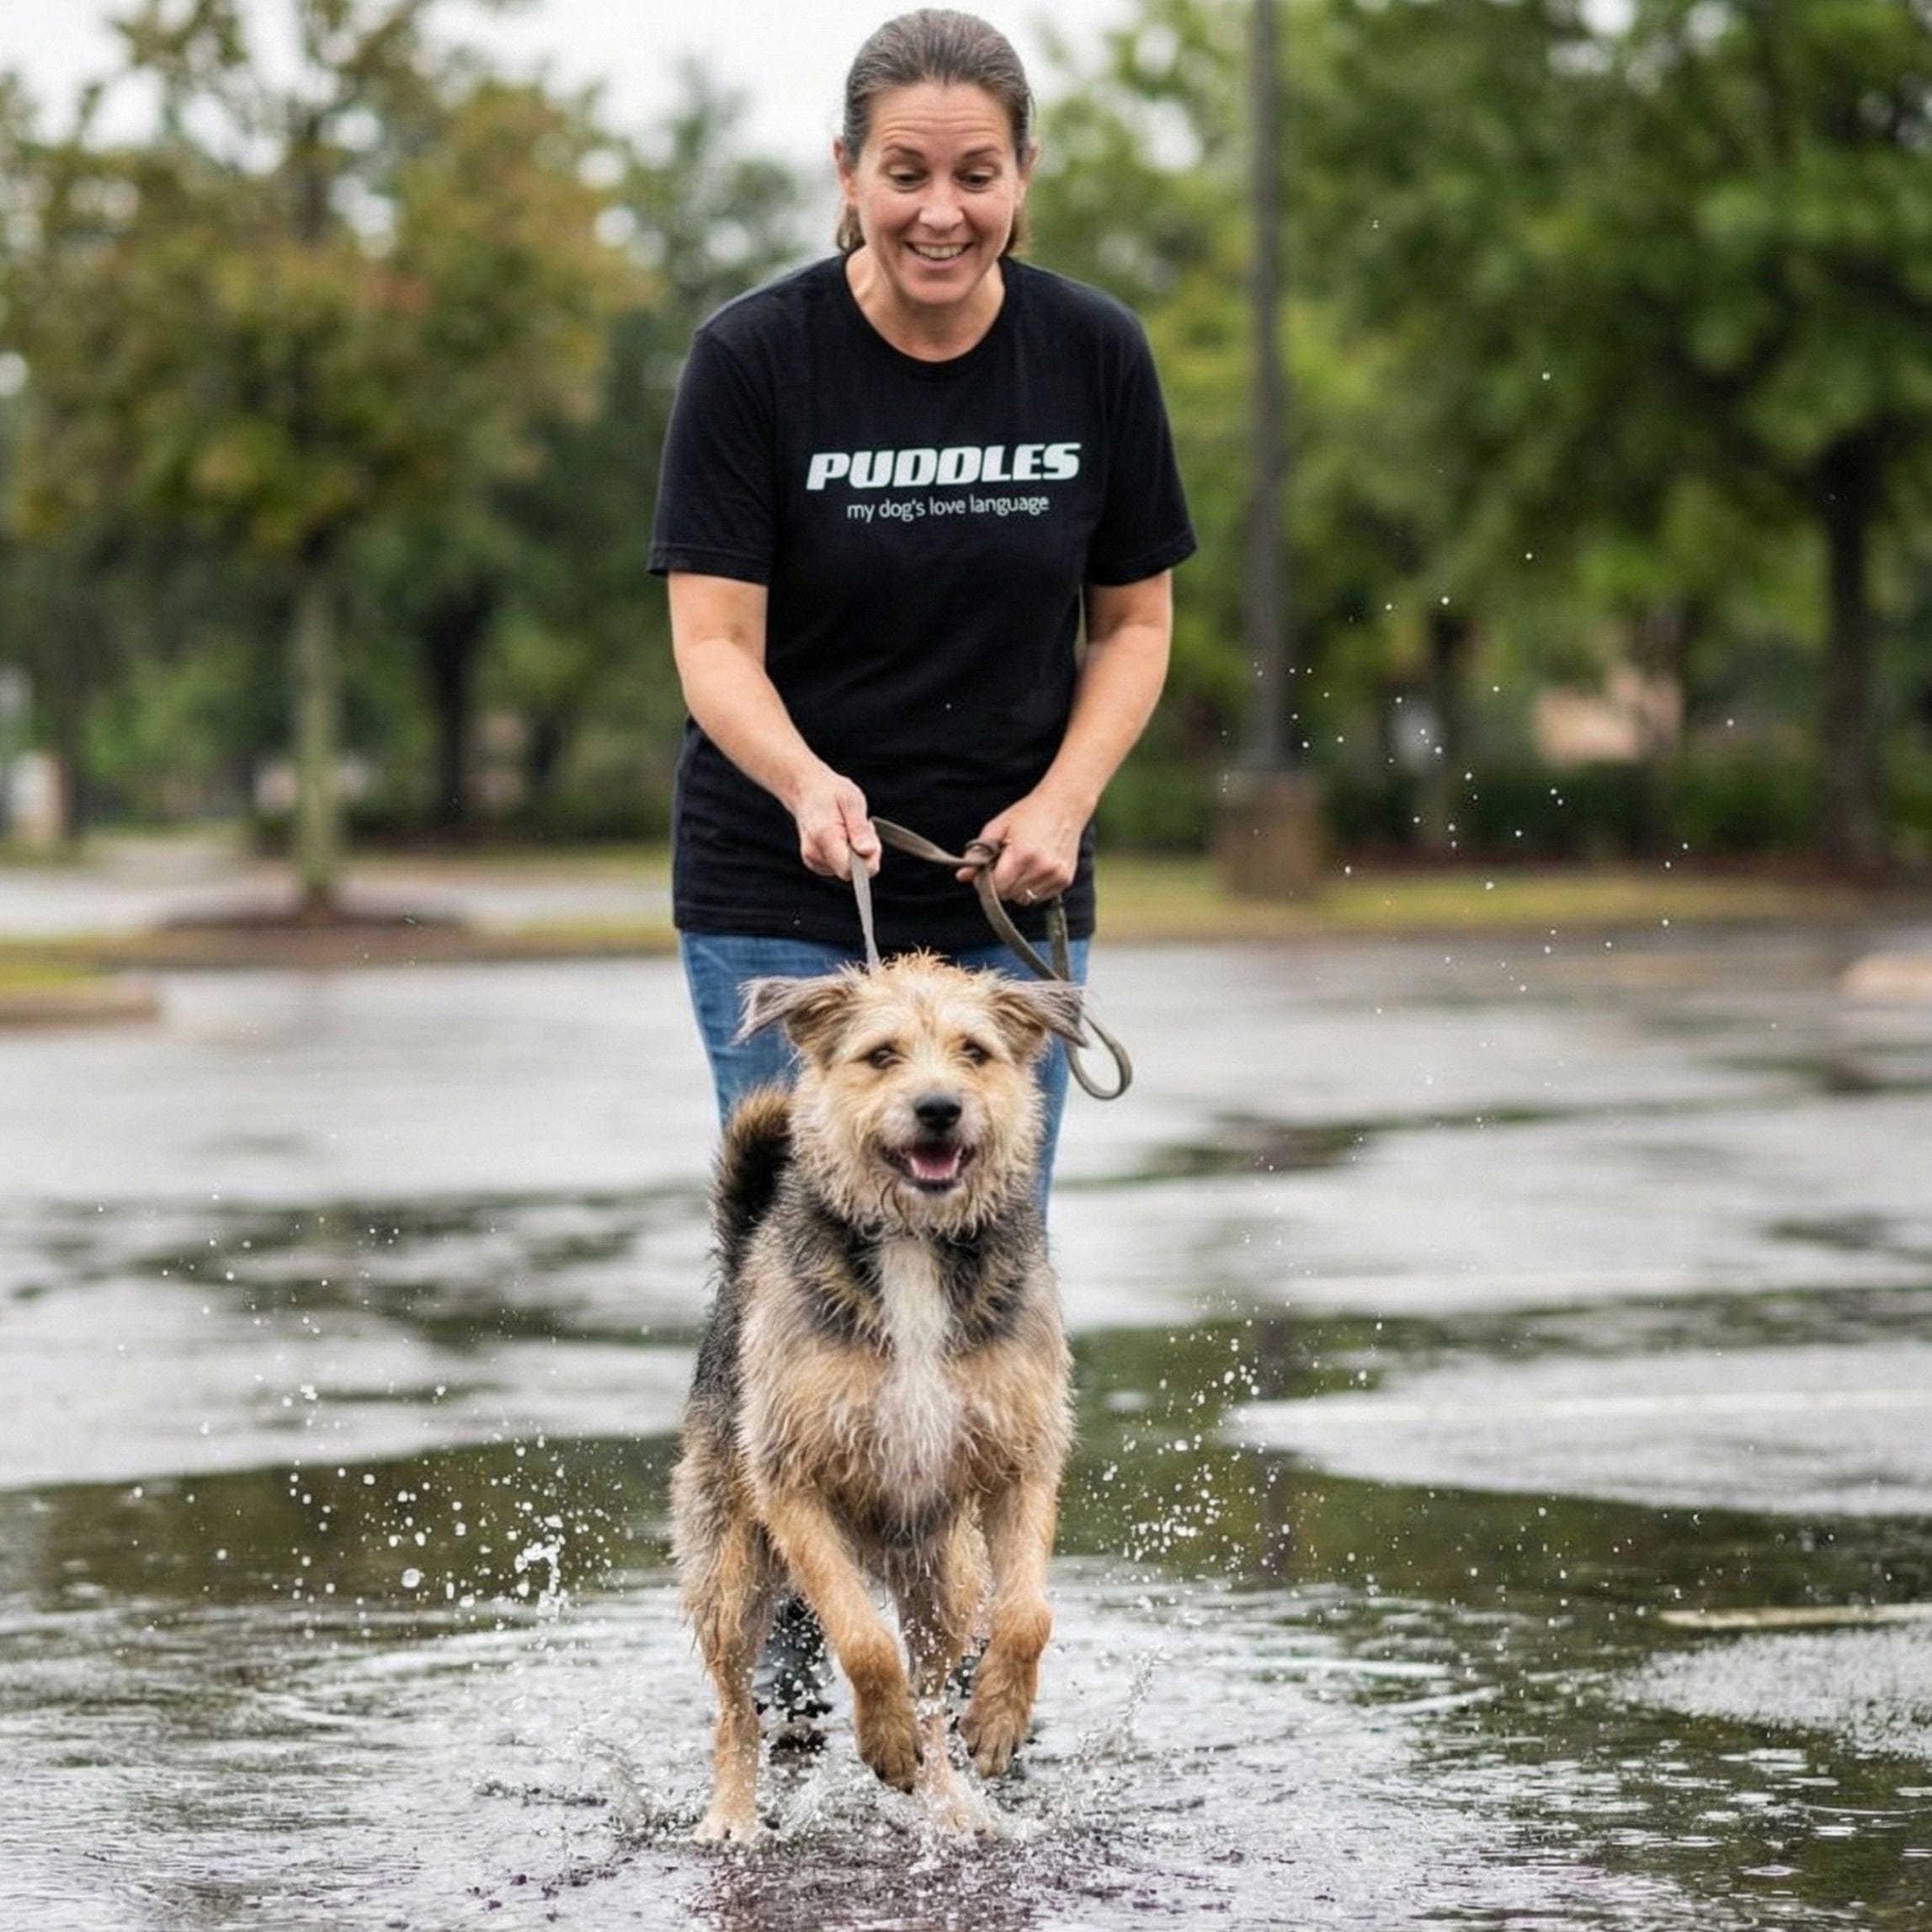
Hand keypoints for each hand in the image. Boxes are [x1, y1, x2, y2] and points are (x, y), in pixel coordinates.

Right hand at [791, 765, 879, 881]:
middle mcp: (815, 854)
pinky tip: (844, 836)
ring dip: (856, 853)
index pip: (850, 869)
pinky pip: (841, 867)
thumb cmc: (829, 792)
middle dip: (864, 854)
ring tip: (850, 829)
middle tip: (861, 829)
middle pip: (850, 872)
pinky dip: (847, 854)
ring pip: (847, 871)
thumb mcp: (851, 801)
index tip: (870, 839)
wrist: (805, 790)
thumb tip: (868, 851)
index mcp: (824, 837)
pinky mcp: (816, 863)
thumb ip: (860, 829)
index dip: (867, 860)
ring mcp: (813, 860)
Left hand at [966, 789, 1082, 905]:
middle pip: (1009, 894)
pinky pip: (1040, 897)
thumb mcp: (998, 827)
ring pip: (1025, 898)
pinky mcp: (1065, 880)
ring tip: (1021, 865)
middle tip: (1005, 864)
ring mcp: (1055, 876)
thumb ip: (979, 853)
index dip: (987, 881)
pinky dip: (1033, 888)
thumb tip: (962, 876)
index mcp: (1022, 854)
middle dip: (1002, 884)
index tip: (987, 870)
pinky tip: (1035, 869)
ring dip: (1017, 887)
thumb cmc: (1029, 813)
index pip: (997, 887)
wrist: (1064, 805)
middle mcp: (1041, 868)